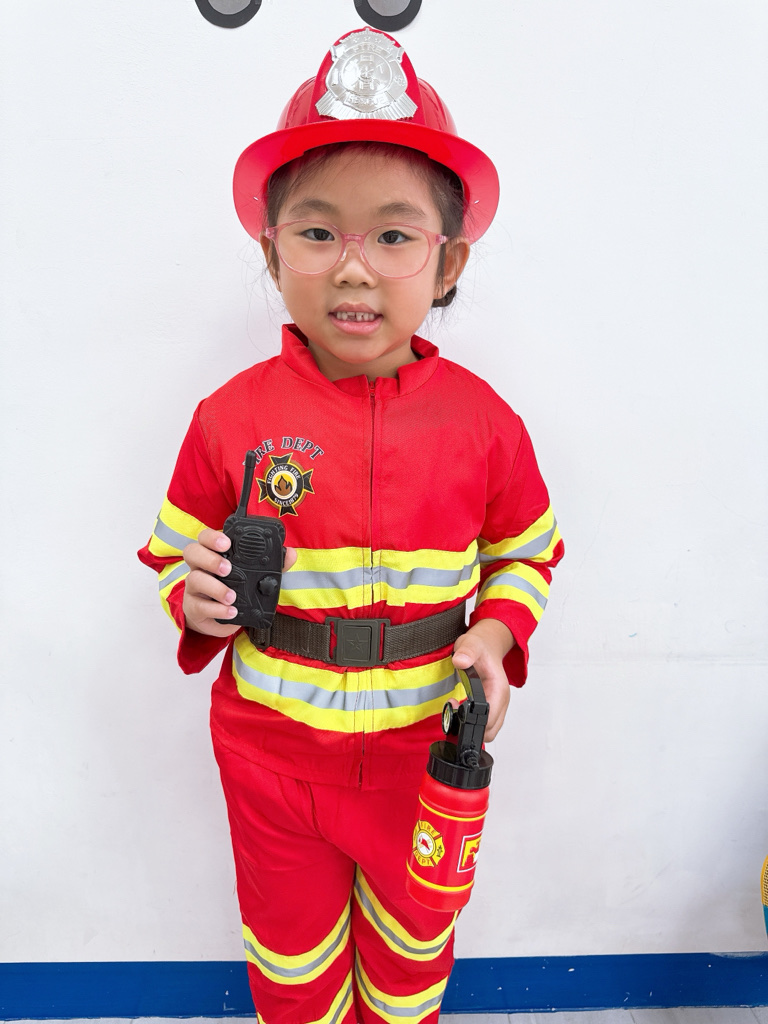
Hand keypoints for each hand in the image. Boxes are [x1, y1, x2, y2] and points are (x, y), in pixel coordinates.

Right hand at [182, 528, 296, 636]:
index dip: (212, 537)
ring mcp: (194, 588)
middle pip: (192, 552)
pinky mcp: (194, 608)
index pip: (205, 537)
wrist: (221, 617)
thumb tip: (290, 553)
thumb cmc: (237, 589)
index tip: (227, 543)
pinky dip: (216, 610)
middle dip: (210, 559)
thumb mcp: (254, 575)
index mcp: (214, 554)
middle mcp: (200, 567)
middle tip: (228, 568)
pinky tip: (230, 611)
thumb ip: (273, 564)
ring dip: (215, 588)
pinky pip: (199, 606)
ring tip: (232, 597)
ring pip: (194, 580)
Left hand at [451, 618, 514, 741]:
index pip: (491, 719)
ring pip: (488, 730)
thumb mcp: (471, 644)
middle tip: (455, 708)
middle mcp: (501, 700)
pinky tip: (460, 707)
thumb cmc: (481, 646)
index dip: (473, 720)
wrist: (487, 644)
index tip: (458, 708)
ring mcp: (497, 704)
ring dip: (470, 724)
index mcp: (499, 689)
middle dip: (470, 726)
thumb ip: (466, 652)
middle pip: (490, 730)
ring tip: (456, 706)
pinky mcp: (491, 706)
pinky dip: (471, 721)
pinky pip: (484, 723)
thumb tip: (461, 660)